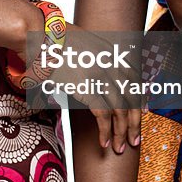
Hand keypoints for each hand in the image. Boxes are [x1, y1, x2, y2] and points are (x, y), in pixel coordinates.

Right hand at [47, 25, 140, 153]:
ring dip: (122, 132)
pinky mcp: (86, 87)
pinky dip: (106, 132)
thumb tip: (101, 78)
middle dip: (135, 122)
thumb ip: (98, 58)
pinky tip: (104, 142)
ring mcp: (100, 75)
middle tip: (135, 138)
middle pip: (131, 97)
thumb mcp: (86, 44)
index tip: (141, 114)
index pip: (135, 79)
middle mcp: (111, 63)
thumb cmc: (56, 41)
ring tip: (120, 146)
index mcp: (112, 52)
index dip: (140, 100)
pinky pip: (102, 115)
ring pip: (120, 110)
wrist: (40, 34)